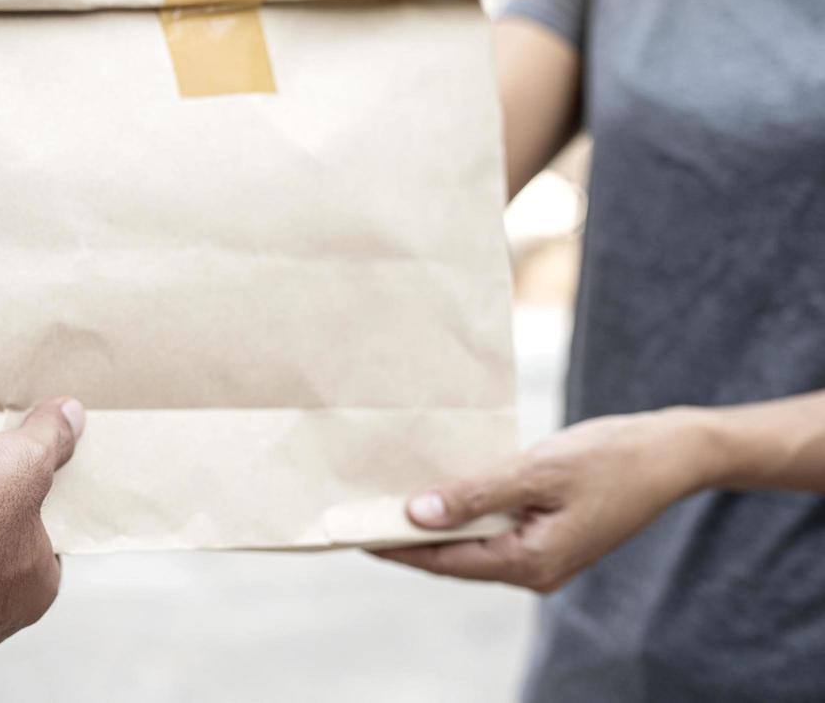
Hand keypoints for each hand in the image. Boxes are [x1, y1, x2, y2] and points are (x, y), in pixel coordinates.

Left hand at [375, 410, 709, 591]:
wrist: (672, 453)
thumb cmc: (611, 458)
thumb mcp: (536, 471)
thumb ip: (475, 494)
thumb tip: (418, 514)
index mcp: (531, 562)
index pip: (443, 561)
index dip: (394, 546)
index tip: (350, 530)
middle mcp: (534, 569)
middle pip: (452, 557)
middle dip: (405, 535)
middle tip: (356, 509)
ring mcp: (542, 555)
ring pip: (471, 543)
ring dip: (432, 522)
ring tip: (384, 496)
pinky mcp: (547, 535)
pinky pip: (492, 528)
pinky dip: (463, 511)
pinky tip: (437, 487)